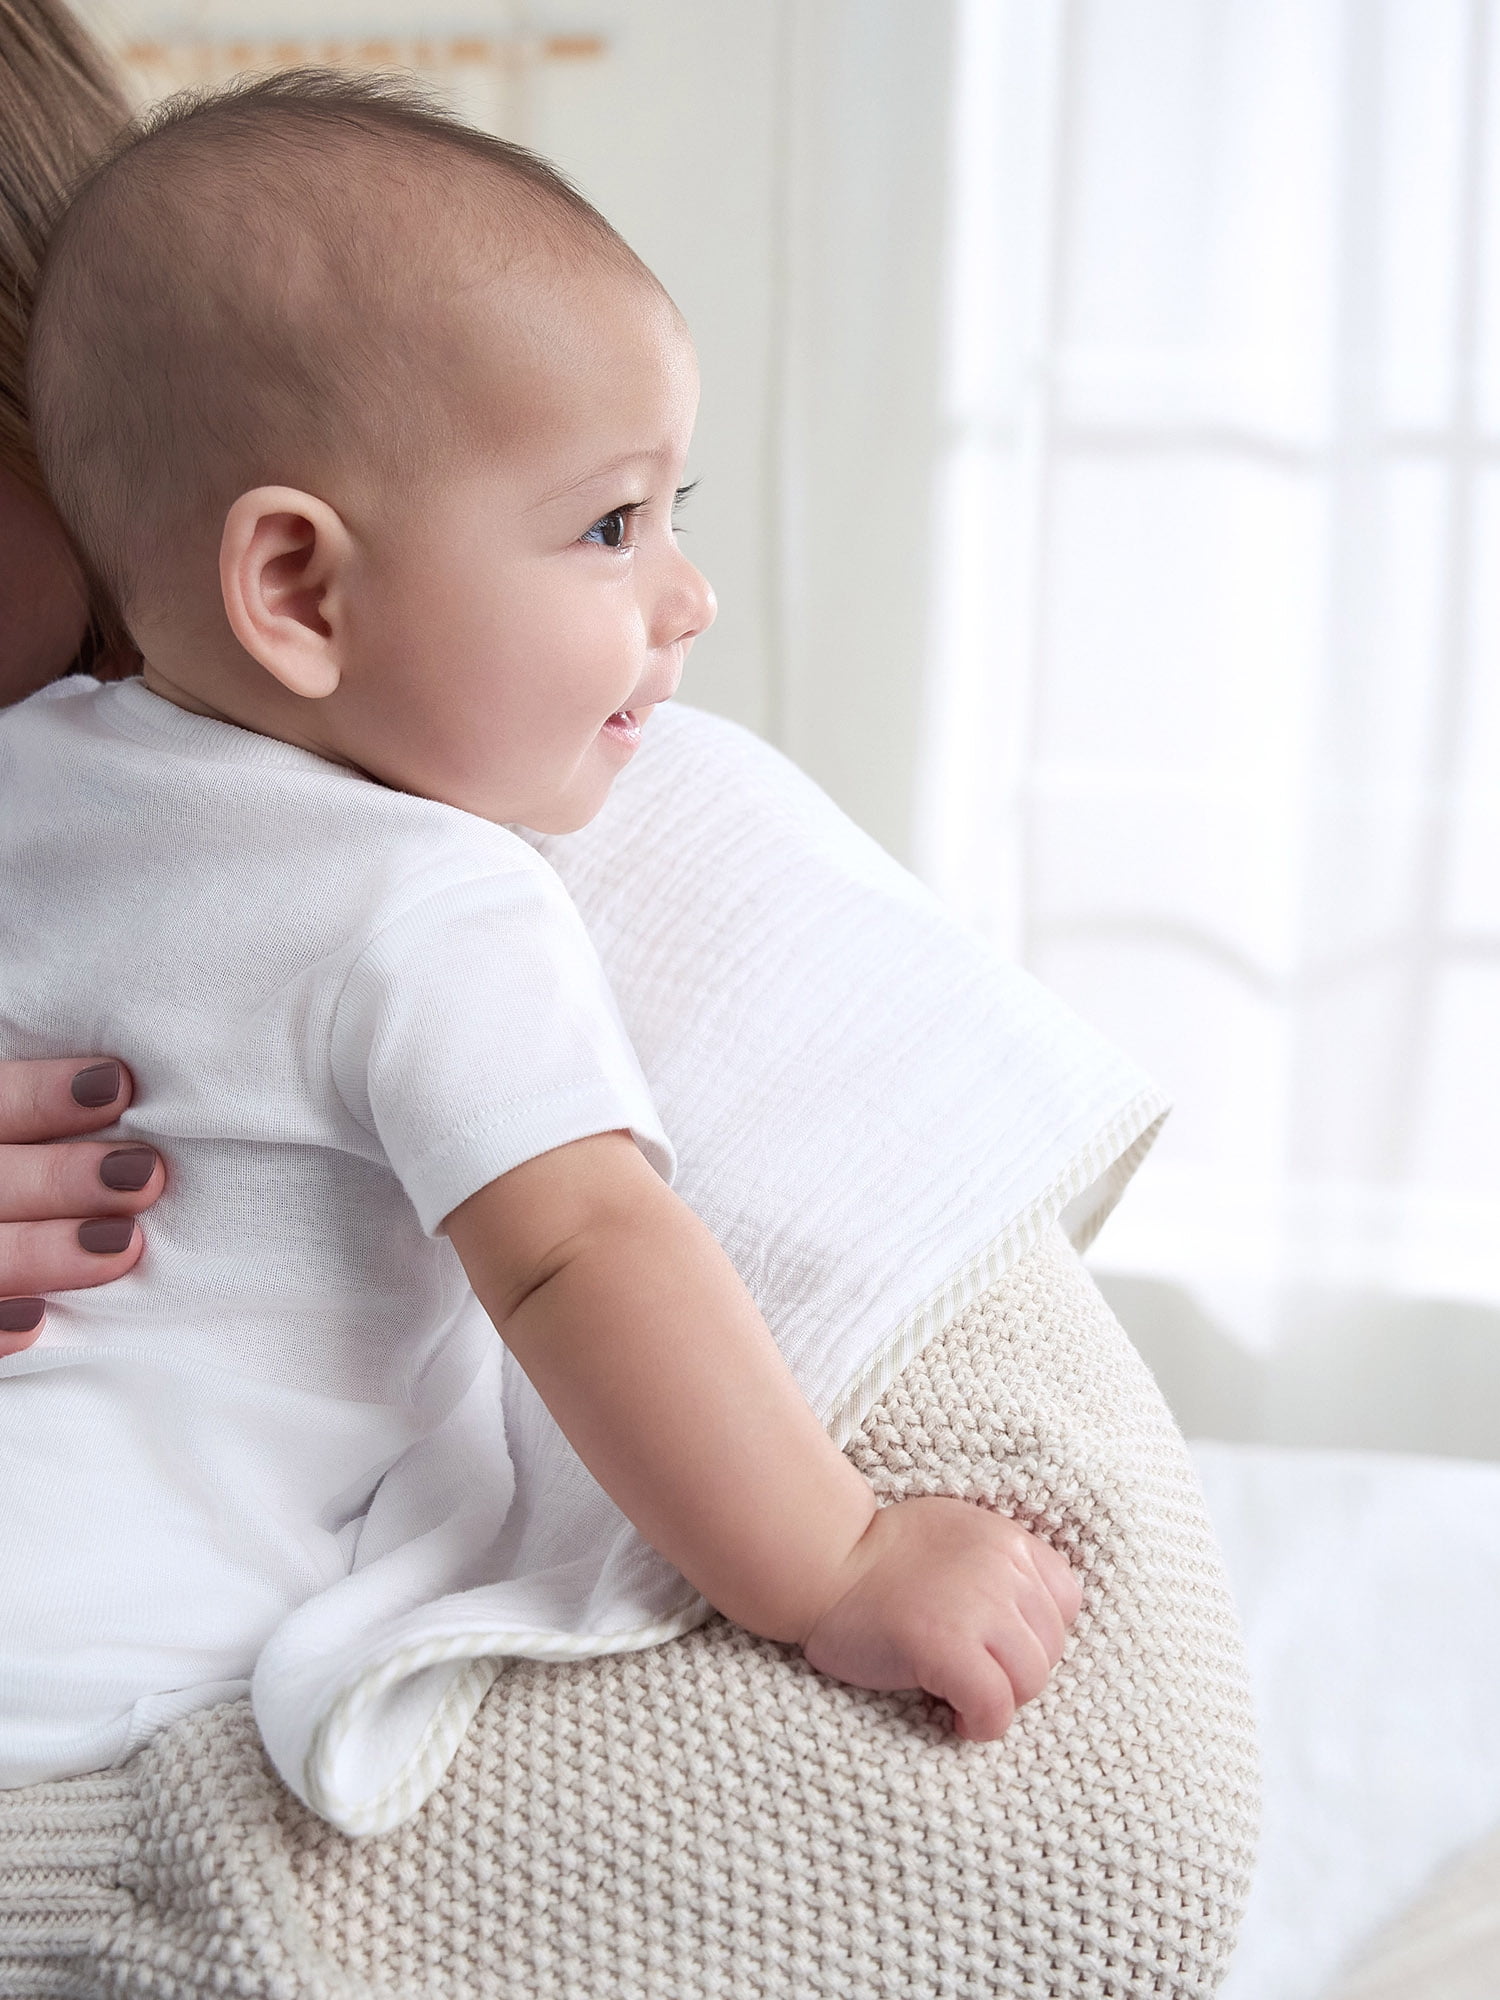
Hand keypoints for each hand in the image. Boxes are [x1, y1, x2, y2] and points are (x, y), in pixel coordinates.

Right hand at [0, 1058, 163, 1354]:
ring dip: (40, 1251)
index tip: (116, 1085)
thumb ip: (40, 1134)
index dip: (40, 1095)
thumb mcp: (17, 1153)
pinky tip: (38, 1322)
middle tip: (145, 1175)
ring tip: (124, 1244)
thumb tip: (126, 1092)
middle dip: (59, 1176)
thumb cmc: (20, 1195)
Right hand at [800, 1494, 1083, 1740]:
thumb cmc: (880, 1554)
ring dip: (1000, 1700)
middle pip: (1050, 1649)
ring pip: (1031, 1682)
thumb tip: (1031, 1623)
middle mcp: (1003, 1568)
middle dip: (1016, 1672)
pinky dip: (980, 1724)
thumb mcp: (957, 1534)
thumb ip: (999, 1564)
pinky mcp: (948, 1647)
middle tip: (972, 1675)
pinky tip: (953, 1717)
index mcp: (1007, 1539)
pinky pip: (994, 1707)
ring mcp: (978, 1607)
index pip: (1066, 1603)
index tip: (997, 1646)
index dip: (1035, 1634)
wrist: (822, 1562)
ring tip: (961, 1696)